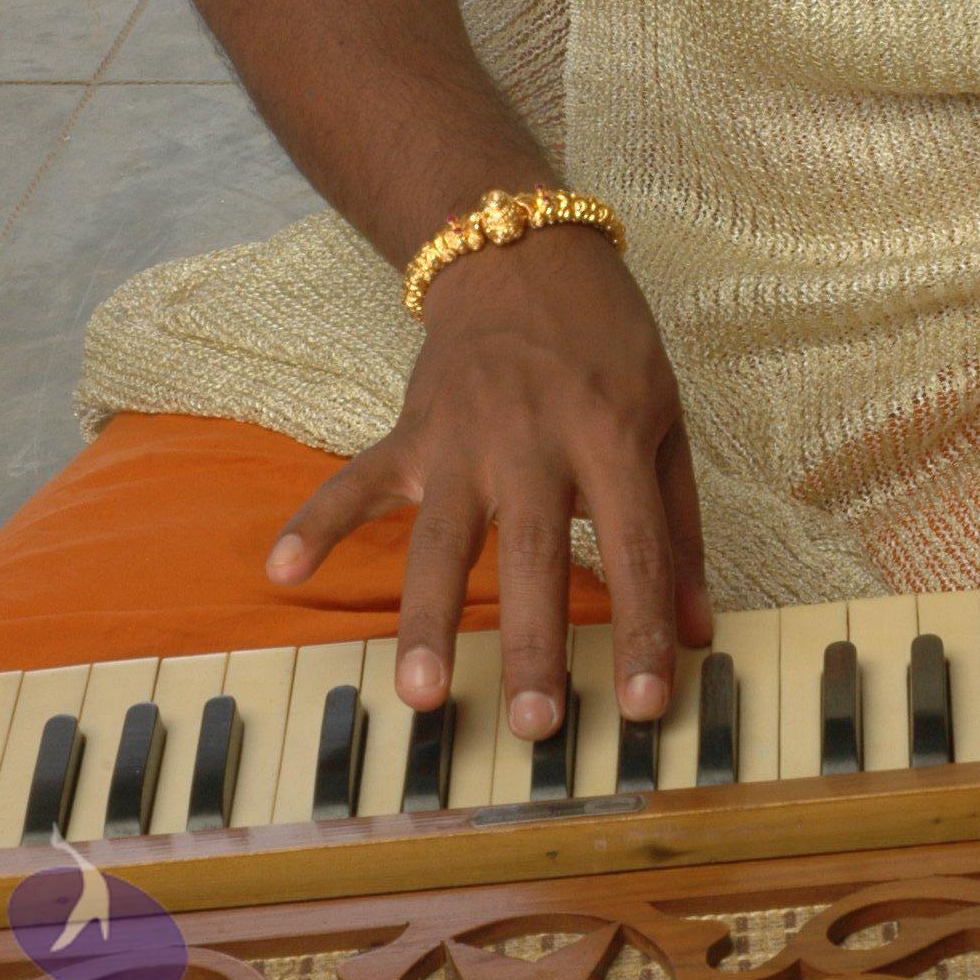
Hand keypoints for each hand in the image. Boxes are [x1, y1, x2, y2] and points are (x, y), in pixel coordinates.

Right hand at [263, 225, 708, 740]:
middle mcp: (537, 439)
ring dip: (428, 617)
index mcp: (613, 435)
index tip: (649, 707)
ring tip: (420, 694)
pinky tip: (282, 570)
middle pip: (536, 554)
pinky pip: (359, 480)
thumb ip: (679, 525)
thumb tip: (696, 631)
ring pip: (443, 537)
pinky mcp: (413, 430)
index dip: (644, 627)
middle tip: (534, 728)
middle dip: (533, 644)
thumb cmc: (607, 343)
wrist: (525, 251)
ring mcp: (466, 436)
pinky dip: (318, 522)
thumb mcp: (666, 414)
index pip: (635, 545)